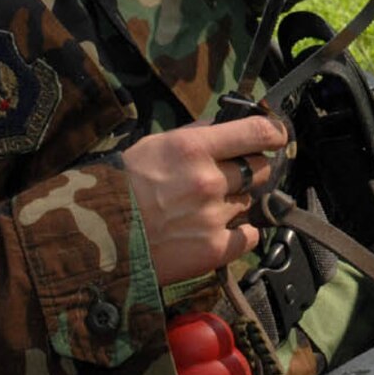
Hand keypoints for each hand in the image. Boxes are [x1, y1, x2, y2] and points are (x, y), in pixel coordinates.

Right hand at [123, 116, 285, 283]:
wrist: (96, 239)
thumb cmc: (120, 188)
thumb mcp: (153, 146)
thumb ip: (194, 135)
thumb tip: (225, 125)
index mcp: (193, 148)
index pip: (257, 132)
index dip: (274, 133)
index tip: (277, 136)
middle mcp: (209, 180)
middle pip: (259, 169)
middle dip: (248, 172)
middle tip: (224, 180)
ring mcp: (214, 216)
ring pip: (249, 202)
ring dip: (234, 204)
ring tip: (202, 210)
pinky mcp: (215, 249)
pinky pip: (249, 236)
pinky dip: (238, 235)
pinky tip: (214, 232)